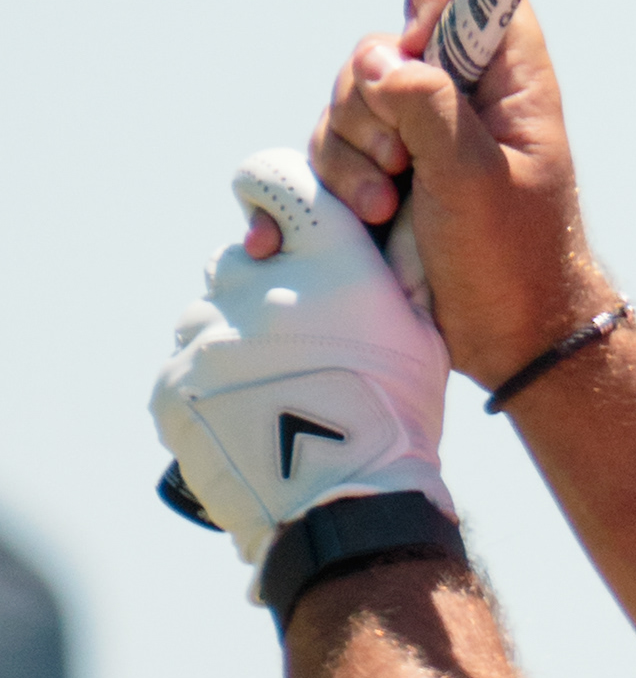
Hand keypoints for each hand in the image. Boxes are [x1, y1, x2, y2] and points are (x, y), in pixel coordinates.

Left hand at [152, 151, 460, 572]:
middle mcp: (258, 277)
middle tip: (298, 343)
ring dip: (235, 339)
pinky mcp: (172, 379)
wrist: (346, 502)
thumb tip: (373, 235)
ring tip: (276, 396)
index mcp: (326, 255)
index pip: (272, 175)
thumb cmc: (398, 415)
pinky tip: (248, 421)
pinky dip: (209, 388)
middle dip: (262, 287)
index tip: (275, 218)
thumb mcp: (420, 329)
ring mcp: (207, 328)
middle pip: (240, 258)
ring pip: (209, 314)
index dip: (269, 190)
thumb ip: (388, 271)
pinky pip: (185, 367)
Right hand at [311, 0, 608, 388]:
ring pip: (343, 112)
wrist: (506, 340)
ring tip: (383, 213)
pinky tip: (303, 230)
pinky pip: (322, 163)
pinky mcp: (378, 185)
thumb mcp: (476, 177)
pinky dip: (312, 191)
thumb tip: (380, 59)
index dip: (426, 10)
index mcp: (502, 82)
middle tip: (400, 167)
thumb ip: (429, 105)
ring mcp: (411, 144)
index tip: (415, 58)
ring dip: (348, 162)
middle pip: (377, 55)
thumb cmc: (512, 259)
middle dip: (370, 111)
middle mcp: (454, 101)